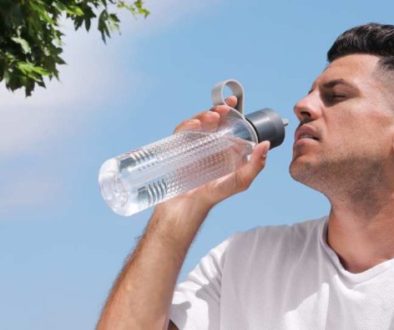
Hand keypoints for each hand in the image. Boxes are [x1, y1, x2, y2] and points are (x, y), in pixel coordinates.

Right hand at [158, 96, 269, 212]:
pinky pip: (181, 134)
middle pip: (211, 122)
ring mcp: (192, 148)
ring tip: (211, 117)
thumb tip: (265, 145)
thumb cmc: (212, 197)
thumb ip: (255, 166)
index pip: (227, 127)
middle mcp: (208, 147)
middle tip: (223, 109)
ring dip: (203, 116)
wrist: (185, 208)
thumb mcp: (239, 182)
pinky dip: (186, 126)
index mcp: (224, 151)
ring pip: (197, 125)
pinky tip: (194, 125)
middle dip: (216, 111)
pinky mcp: (178, 150)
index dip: (230, 113)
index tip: (233, 104)